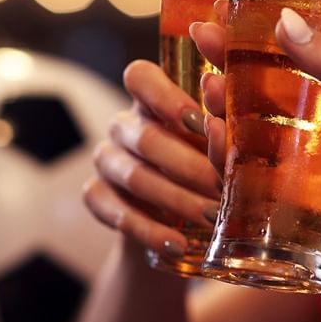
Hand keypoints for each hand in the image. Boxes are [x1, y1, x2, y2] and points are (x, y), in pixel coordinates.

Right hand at [82, 60, 221, 256]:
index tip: (200, 121)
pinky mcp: (96, 196)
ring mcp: (106, 160)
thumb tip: (221, 87)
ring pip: (133, 176)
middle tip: (224, 187)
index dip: (165, 97)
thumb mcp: (222, 141)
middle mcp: (124, 126)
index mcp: (152, 99)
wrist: (182, 224)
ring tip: (213, 218)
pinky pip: (116, 213)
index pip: (140, 77)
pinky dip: (150, 231)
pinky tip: (177, 244)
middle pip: (145, 137)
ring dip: (177, 200)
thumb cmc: (211, 166)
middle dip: (190, 165)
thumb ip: (223, 113)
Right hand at [192, 10, 320, 282]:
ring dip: (222, 112)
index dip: (254, 38)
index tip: (222, 14)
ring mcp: (300, 167)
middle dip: (227, 68)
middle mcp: (316, 129)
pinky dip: (228, 162)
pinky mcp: (291, 205)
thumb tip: (287, 20)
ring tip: (210, 90)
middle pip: (258, 95)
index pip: (290, 59)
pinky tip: (217, 141)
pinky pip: (250, 183)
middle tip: (203, 45)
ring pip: (247, 136)